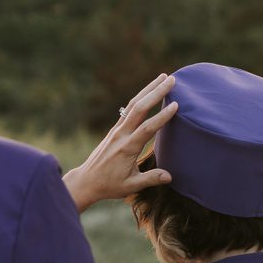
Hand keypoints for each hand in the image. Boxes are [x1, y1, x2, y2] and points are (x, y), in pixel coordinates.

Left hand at [63, 74, 177, 213]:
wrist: (87, 181)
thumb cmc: (110, 185)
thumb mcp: (131, 186)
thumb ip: (150, 179)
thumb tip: (169, 176)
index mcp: (127, 148)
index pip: (147, 129)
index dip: (162, 116)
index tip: (176, 105)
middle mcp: (121, 135)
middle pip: (139, 108)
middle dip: (156, 92)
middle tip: (171, 79)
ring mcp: (116, 130)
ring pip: (133, 104)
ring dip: (148, 89)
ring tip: (162, 77)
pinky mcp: (115, 129)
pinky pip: (128, 109)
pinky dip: (140, 97)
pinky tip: (149, 91)